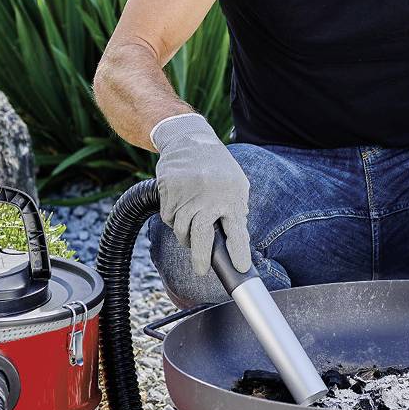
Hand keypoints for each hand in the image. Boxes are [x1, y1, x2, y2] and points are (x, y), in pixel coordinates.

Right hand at [152, 113, 252, 275]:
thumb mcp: (237, 184)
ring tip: (191, 228)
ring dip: (185, 236)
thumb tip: (237, 241)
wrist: (189, 139)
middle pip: (202, 236)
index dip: (239, 252)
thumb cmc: (218, 167)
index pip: (237, 231)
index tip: (240, 268)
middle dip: (201, 258)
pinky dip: (173, 219)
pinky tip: (180, 207)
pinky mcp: (168, 191)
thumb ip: (237, 210)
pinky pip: (168, 217)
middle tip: (200, 270)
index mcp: (231, 197)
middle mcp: (209, 196)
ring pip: (180, 229)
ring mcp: (186, 193)